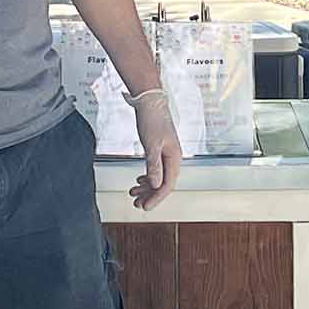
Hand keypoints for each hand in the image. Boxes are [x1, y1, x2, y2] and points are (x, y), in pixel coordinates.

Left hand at [130, 91, 183, 211]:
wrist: (149, 101)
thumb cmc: (152, 119)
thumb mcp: (151, 145)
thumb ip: (153, 166)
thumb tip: (155, 184)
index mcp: (174, 157)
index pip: (167, 185)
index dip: (156, 198)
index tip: (145, 207)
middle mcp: (172, 157)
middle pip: (163, 183)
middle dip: (150, 195)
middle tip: (137, 205)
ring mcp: (165, 153)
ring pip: (157, 177)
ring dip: (146, 187)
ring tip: (134, 194)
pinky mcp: (158, 149)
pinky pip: (154, 168)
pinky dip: (146, 176)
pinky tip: (139, 180)